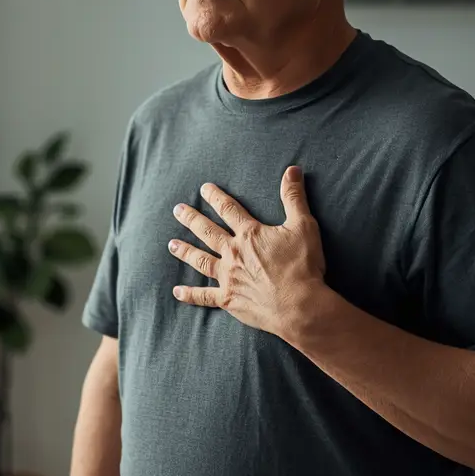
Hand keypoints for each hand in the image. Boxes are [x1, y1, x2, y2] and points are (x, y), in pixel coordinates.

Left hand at [169, 166, 327, 338]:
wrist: (299, 306)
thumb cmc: (302, 266)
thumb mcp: (303, 226)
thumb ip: (294, 197)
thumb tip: (292, 170)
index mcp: (250, 234)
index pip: (229, 210)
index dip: (216, 197)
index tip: (203, 188)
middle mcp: (234, 253)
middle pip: (207, 232)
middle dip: (191, 219)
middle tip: (177, 210)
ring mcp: (229, 277)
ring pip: (201, 260)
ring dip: (185, 251)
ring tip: (171, 244)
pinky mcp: (229, 299)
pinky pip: (204, 296)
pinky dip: (190, 294)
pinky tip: (176, 292)